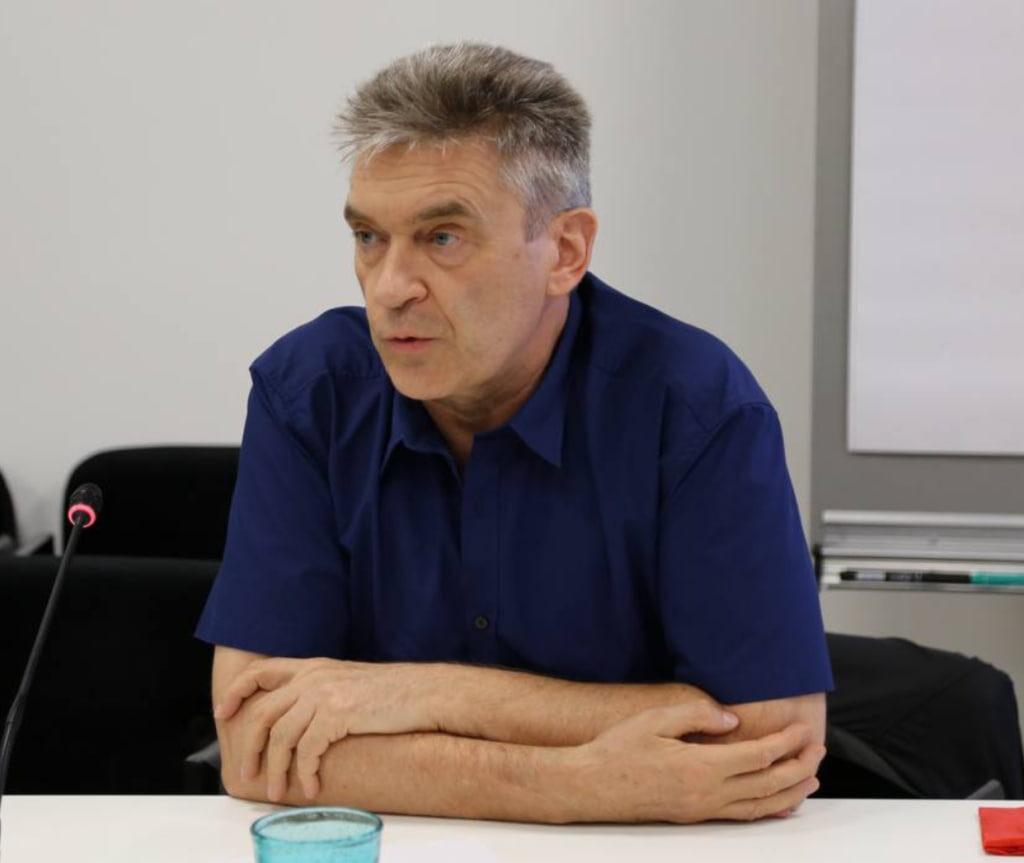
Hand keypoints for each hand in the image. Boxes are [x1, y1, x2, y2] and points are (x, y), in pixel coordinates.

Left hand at [214, 657, 445, 800]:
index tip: (223, 713)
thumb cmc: (392, 692)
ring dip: (276, 770)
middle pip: (263, 712)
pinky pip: (308, 751)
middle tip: (247, 772)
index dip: (236, 692)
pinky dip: (305, 774)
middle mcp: (313, 677)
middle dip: (250, 747)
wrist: (423, 692)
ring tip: (277, 791)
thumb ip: (321, 690)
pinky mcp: (337, 714)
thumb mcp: (348, 681)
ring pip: (281, 737)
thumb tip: (301, 718)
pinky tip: (313, 787)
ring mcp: (324, 694)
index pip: (261, 671)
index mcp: (313, 667)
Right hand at [565, 701, 824, 822]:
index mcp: (702, 766)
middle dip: (799, 767)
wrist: (591, 785)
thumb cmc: (618, 749)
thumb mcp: (655, 719)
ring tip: (811, 778)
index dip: (786, 743)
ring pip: (760, 805)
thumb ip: (697, 714)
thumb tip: (733, 719)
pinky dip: (767, 810)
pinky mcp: (694, 816)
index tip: (803, 729)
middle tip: (818, 750)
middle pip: (768, 783)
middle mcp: (708, 793)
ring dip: (790, 792)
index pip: (759, 755)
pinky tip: (778, 805)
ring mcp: (702, 809)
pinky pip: (742, 816)